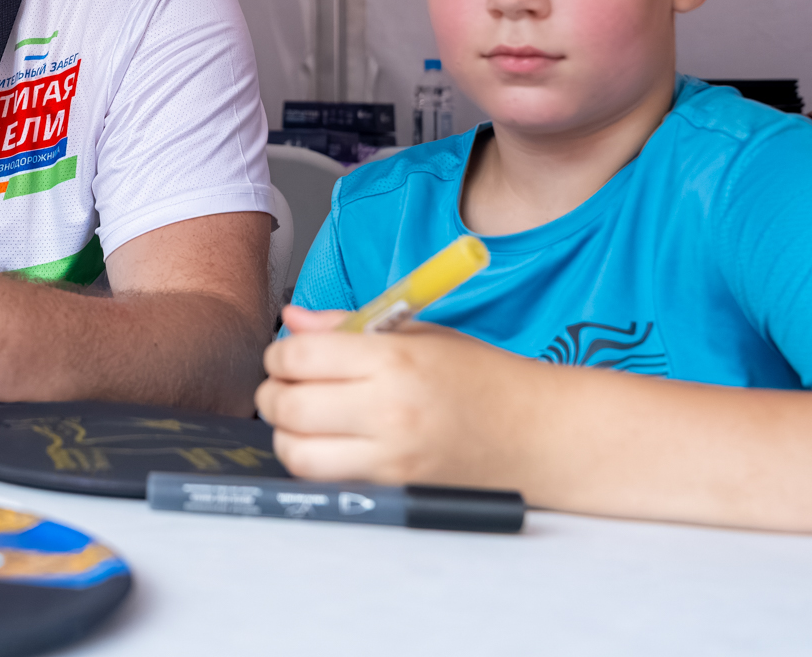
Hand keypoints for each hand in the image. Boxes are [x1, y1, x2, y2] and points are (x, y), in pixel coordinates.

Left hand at [255, 304, 542, 487]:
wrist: (539, 434)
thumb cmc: (481, 377)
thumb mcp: (418, 332)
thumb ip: (346, 326)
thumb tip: (292, 321)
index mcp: (394, 360)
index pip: (299, 356)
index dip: (279, 354)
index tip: (287, 355)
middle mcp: (389, 410)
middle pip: (288, 406)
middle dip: (272, 393)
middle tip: (285, 386)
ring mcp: (391, 458)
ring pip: (297, 453)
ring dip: (285, 434)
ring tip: (302, 418)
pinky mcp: (394, 490)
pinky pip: (327, 480)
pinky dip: (314, 462)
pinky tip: (327, 444)